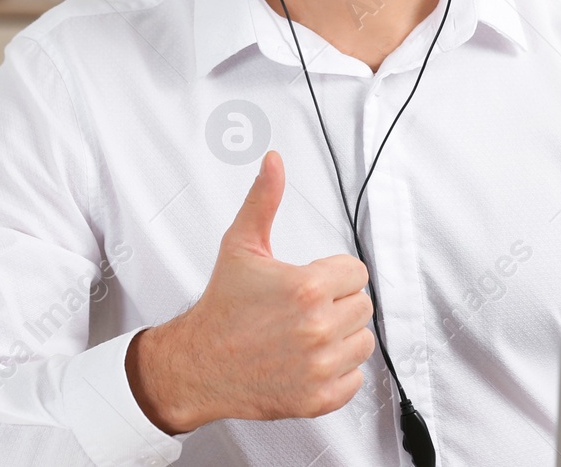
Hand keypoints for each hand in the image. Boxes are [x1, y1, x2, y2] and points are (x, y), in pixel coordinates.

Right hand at [126, 151, 375, 434]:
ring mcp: (319, 366)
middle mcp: (317, 328)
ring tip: (307, 333)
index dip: (333, 275)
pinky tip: (309, 360)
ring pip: (362, 342)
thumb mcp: (241, 245)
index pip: (357, 272)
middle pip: (362, 305)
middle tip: (303, 308)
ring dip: (341, 337)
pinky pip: (354, 380)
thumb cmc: (222, 307)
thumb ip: (264, 200)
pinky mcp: (318, 398)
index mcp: (307, 287)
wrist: (198, 364)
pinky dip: (338, 372)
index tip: (310, 282)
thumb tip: (274, 162)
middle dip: (337, 303)